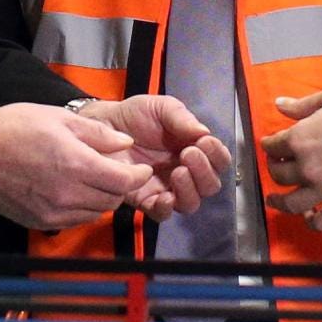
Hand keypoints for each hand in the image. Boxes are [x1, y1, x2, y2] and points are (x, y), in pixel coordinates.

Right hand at [0, 103, 152, 229]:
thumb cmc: (16, 127)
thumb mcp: (61, 118)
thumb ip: (98, 133)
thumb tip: (125, 143)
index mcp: (76, 164)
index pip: (123, 182)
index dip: (138, 175)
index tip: (141, 168)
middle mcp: (67, 194)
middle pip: (113, 200)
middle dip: (121, 187)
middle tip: (118, 172)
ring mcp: (53, 212)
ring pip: (96, 213)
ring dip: (103, 199)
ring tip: (96, 180)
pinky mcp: (40, 222)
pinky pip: (75, 220)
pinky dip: (84, 209)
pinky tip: (76, 191)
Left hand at [80, 95, 230, 220]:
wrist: (103, 125)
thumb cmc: (135, 116)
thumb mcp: (161, 107)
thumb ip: (181, 117)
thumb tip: (204, 133)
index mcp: (193, 148)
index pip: (219, 161)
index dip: (217, 155)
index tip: (204, 142)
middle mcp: (185, 171)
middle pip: (210, 185)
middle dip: (204, 171)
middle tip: (187, 154)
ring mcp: (166, 188)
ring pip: (191, 203)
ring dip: (190, 189)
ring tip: (177, 172)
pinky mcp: (146, 200)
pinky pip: (163, 214)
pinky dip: (168, 208)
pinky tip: (165, 196)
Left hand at [261, 86, 321, 231]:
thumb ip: (301, 105)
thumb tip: (278, 105)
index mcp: (300, 139)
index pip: (272, 146)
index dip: (269, 143)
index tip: (271, 143)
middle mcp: (306, 168)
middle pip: (278, 174)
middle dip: (274, 167)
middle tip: (277, 163)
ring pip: (291, 203)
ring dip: (279, 200)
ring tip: (275, 198)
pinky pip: (321, 222)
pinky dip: (311, 222)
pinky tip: (308, 215)